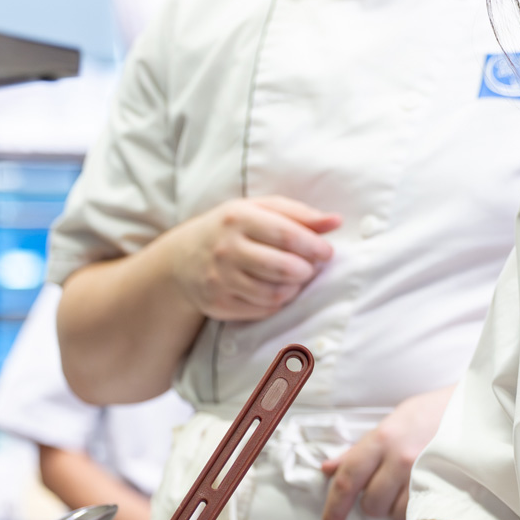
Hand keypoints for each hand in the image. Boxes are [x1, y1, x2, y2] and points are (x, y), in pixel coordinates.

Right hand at [164, 197, 339, 321]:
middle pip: (283, 268)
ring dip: (293, 288)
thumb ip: (299, 215)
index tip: (327, 252)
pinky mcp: (218, 303)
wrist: (183, 257)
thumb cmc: (233, 228)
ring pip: (275, 293)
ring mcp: (220, 279)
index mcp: (238, 218)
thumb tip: (337, 221)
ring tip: (292, 278)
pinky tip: (275, 289)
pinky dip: (277, 302)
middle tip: (308, 267)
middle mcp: (226, 248)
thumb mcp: (261, 210)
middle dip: (305, 270)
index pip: (286, 235)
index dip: (314, 246)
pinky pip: (263, 309)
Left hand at [320, 386, 454, 519]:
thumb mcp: (392, 422)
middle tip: (388, 487)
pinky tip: (425, 494)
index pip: (347, 480)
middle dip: (374, 503)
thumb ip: (360, 449)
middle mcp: (401, 457)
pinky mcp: (444, 487)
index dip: (333, 511)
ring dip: (397, 508)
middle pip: (371, 504)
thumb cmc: (432, 413)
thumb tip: (328, 469)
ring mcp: (425, 474)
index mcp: (382, 438)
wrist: (477, 407)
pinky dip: (417, 511)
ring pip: (395, 514)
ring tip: (410, 488)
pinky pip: (419, 514)